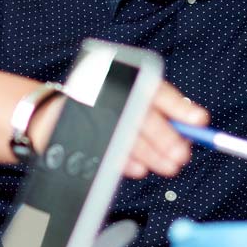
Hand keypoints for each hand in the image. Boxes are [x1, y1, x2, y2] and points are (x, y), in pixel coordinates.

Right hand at [30, 79, 205, 178]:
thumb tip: (193, 125)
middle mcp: (108, 92)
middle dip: (167, 138)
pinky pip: (107, 151)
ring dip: (152, 155)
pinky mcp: (79, 133)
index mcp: (122, 78)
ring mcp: (92, 112)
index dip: (178, 106)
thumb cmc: (97, 104)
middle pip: (144, 116)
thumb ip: (160, 108)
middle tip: (182, 155)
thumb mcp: (126, 96)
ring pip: (129, 137)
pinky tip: (140, 168)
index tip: (199, 120)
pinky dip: (126, 162)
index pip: (154, 89)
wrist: (47, 114)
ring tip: (169, 167)